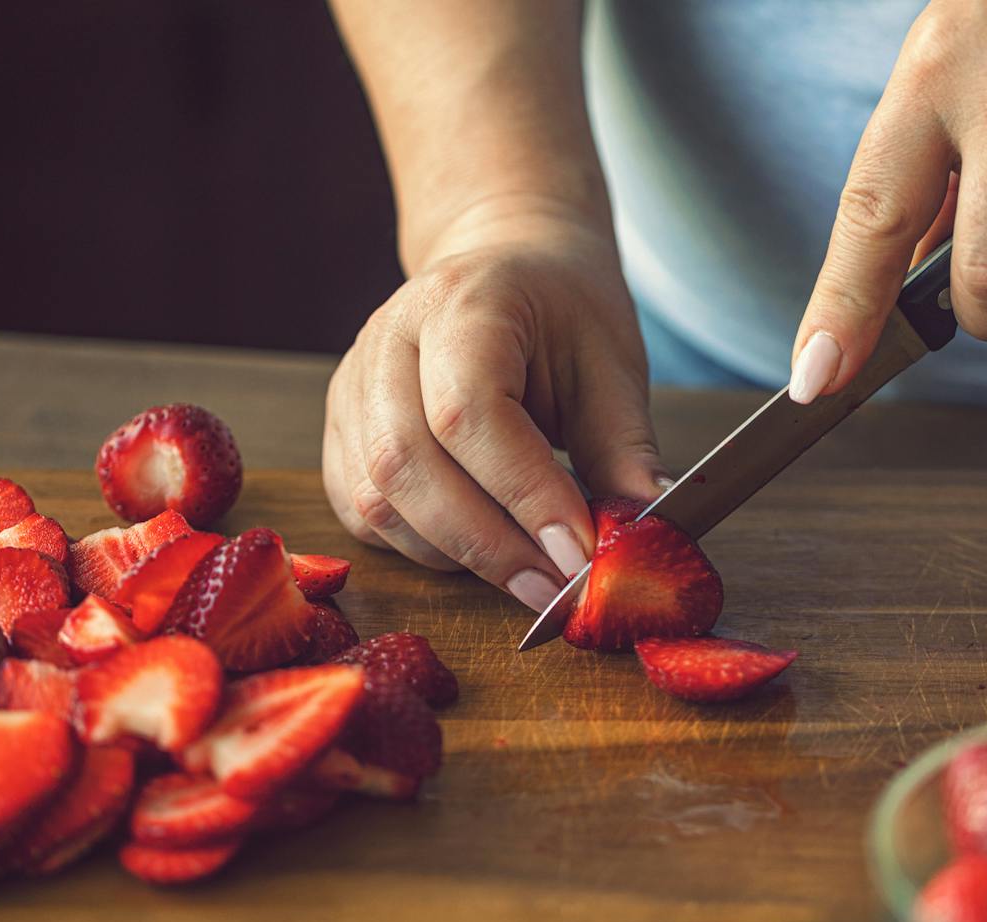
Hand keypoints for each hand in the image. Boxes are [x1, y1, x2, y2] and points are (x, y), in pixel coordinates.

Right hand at [323, 199, 668, 610]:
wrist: (506, 265)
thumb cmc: (562, 312)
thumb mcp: (611, 364)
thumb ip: (623, 450)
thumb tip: (645, 542)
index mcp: (462, 302)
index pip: (469, 411)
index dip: (523, 493)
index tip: (577, 554)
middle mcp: (388, 337)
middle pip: (407, 463)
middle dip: (486, 544)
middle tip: (555, 591)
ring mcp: (353, 385)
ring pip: (377, 498)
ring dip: (455, 554)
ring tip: (528, 574)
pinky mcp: (342, 430)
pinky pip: (362, 512)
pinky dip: (421, 548)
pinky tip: (480, 551)